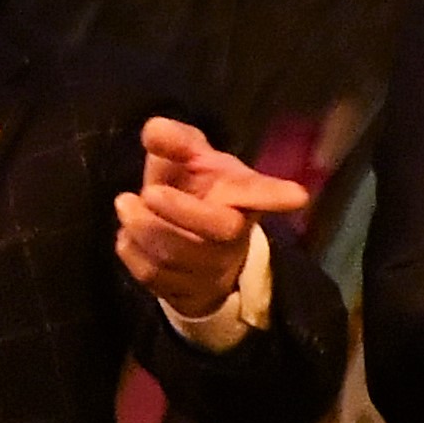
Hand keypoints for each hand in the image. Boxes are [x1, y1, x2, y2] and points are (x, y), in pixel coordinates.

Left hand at [115, 118, 311, 322]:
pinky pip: (154, 276)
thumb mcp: (189, 158)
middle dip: (179, 210)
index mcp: (242, 196)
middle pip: (220, 229)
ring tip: (126, 206)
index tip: (296, 196)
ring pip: (178, 256)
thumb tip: (154, 131)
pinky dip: (132, 252)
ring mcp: (214, 269)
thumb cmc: (195, 192)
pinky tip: (129, 235)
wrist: (189, 244)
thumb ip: (174, 140)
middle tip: (148, 192)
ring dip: (144, 229)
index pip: (262, 194)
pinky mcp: (187, 291)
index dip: (276, 196)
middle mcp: (235, 235)